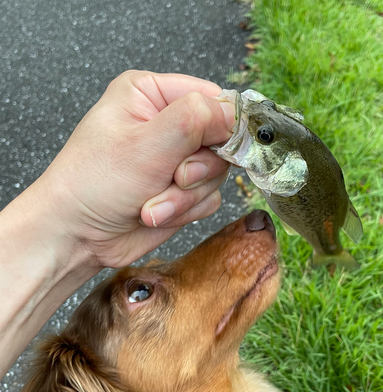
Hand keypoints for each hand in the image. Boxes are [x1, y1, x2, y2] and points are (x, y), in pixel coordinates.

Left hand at [39, 70, 234, 267]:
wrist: (78, 235)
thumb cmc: (95, 183)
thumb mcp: (146, 145)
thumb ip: (195, 120)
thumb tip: (234, 114)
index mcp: (152, 95)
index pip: (212, 98)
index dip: (222, 124)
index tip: (214, 147)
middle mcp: (167, 124)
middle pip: (219, 140)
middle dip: (197, 169)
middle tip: (173, 178)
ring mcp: (176, 159)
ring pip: (216, 174)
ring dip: (185, 196)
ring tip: (152, 204)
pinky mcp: (181, 190)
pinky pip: (208, 198)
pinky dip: (185, 210)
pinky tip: (155, 214)